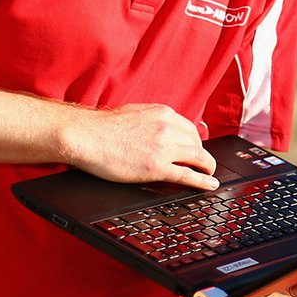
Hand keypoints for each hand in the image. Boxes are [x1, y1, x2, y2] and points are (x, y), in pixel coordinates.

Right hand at [65, 103, 217, 190]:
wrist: (86, 136)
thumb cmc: (104, 126)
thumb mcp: (136, 113)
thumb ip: (154, 120)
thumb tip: (164, 128)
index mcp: (163, 114)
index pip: (190, 129)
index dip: (196, 142)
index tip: (196, 149)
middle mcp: (168, 128)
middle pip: (198, 143)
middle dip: (201, 155)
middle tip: (201, 164)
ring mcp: (164, 148)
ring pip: (199, 158)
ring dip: (207, 167)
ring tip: (210, 174)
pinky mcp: (157, 167)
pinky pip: (188, 175)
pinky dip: (203, 181)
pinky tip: (210, 184)